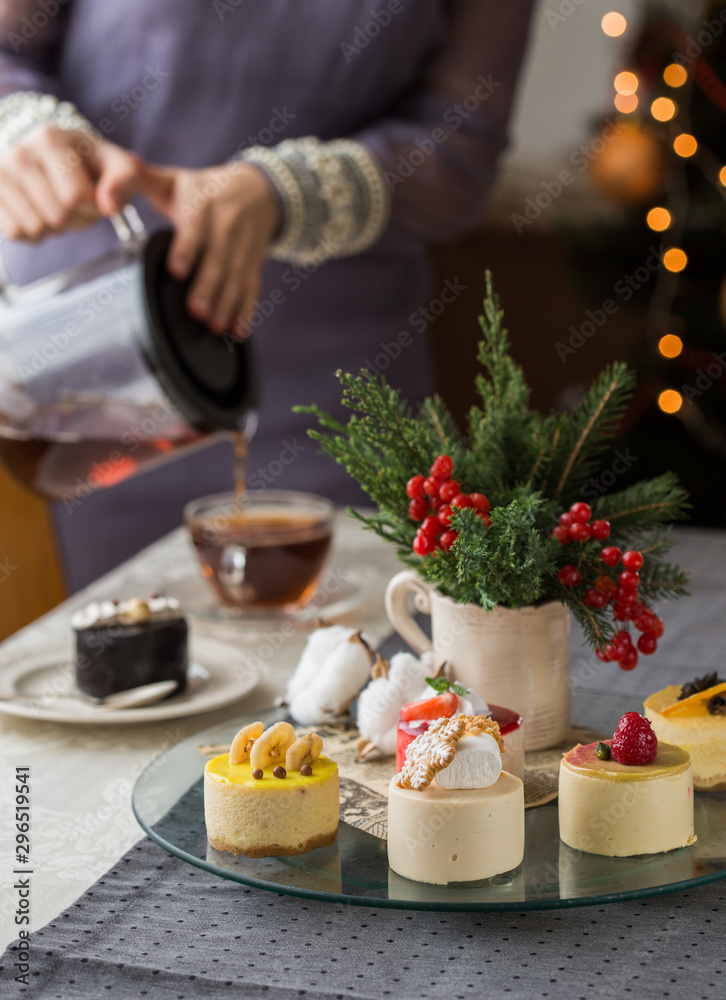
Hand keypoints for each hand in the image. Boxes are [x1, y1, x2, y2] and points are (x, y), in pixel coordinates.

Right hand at [0, 126, 141, 240]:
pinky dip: (36, 233)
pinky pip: (17, 233)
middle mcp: (19, 154)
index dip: (94, 209)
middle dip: (78, 220)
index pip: (76, 197)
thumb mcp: (119, 166)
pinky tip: (42, 212)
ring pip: (37, 228)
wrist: (57, 157)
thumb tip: (109, 207)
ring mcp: (0, 175)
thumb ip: (125, 182)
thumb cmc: (92, 164)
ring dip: (57, 228)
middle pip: (57, 216)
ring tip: (60, 205)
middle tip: (79, 204)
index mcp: (50, 140)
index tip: (97, 197)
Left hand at [138, 161, 280, 335]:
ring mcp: (244, 244)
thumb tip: (111, 185)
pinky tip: (238, 331)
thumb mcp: (174, 180)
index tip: (177, 270)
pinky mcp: (255, 263)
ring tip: (214, 325)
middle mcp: (227, 222)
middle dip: (208, 285)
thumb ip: (141, 180)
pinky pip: (253, 287)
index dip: (187, 247)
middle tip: (196, 311)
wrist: (256, 191)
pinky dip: (247, 310)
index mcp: (202, 200)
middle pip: (218, 256)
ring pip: (237, 275)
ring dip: (227, 302)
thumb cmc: (204, 190)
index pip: (195, 224)